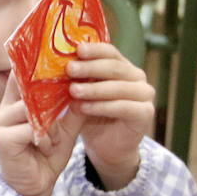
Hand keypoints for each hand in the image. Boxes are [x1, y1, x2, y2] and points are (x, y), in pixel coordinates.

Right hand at [0, 72, 82, 195]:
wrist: (35, 187)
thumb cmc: (46, 155)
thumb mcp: (65, 127)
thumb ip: (72, 107)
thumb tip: (89, 83)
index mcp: (15, 103)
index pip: (23, 75)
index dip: (39, 64)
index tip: (60, 56)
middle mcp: (4, 109)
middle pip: (26, 86)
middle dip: (51, 89)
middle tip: (73, 88)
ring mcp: (1, 123)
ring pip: (32, 108)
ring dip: (50, 123)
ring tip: (55, 138)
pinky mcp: (3, 139)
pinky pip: (31, 129)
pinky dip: (46, 138)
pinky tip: (48, 148)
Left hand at [67, 41, 152, 189]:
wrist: (105, 146)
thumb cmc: (90, 115)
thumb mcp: (80, 95)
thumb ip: (74, 80)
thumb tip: (51, 64)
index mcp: (122, 67)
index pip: (110, 52)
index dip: (94, 50)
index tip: (76, 49)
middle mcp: (137, 78)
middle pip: (115, 67)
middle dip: (90, 68)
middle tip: (69, 69)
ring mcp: (144, 95)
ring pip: (120, 87)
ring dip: (94, 89)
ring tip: (73, 91)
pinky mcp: (145, 114)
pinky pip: (124, 107)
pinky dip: (103, 107)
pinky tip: (84, 108)